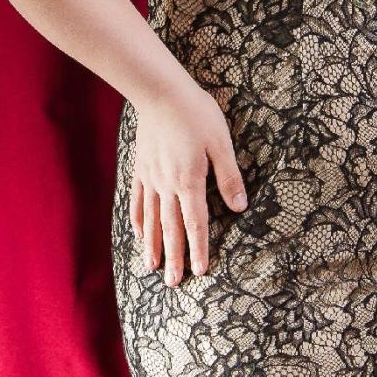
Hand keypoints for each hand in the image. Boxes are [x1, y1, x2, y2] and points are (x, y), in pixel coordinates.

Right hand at [129, 79, 246, 283]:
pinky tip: (138, 233)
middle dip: (174, 258)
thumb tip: (239, 206)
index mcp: (189, 181)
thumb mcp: (221, 143)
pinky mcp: (140, 167)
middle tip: (174, 284)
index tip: (200, 272)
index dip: (199, 249)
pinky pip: (137, 200)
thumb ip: (229, 176)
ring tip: (152, 268)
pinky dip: (138, 220)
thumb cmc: (196, 114)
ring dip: (153, 245)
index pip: (196, 224)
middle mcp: (167, 185)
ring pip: (151, 219)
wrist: (160, 92)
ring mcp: (150, 177)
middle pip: (170, 228)